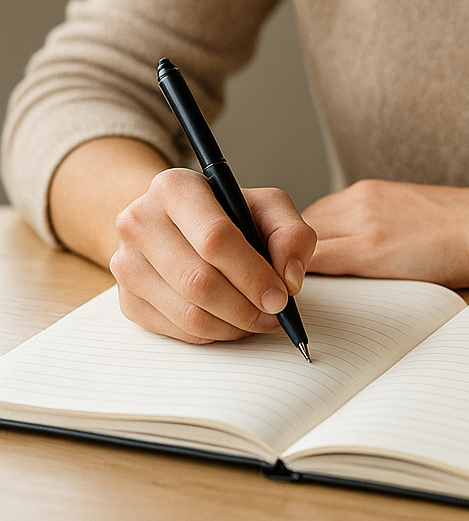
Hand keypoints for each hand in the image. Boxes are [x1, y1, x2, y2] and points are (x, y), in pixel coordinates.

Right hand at [110, 168, 316, 343]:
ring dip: (232, 325)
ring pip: (188, 313)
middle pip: (199, 281)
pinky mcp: (127, 300)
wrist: (177, 224)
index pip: (215, 238)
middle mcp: (140, 221)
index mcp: (174, 187)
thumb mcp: (267, 207)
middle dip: (245, 306)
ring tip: (258, 318)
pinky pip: (177, 331)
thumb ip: (291, 235)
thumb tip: (289, 280)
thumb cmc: (228, 214)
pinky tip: (231, 320)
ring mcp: (126, 264)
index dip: (253, 274)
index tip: (280, 296)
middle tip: (274, 314)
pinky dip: (213, 334)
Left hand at [302, 180, 468, 286]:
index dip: (297, 243)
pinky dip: (299, 280)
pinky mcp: (371, 248)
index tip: (293, 265)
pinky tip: (296, 300)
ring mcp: (363, 222)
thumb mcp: (414, 214)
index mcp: (370, 191)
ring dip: (289, 268)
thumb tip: (365, 252)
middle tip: (283, 284)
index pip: (314, 215)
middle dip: (289, 255)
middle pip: (299, 227)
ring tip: (286, 296)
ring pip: (300, 244)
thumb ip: (383, 224)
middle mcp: (360, 199)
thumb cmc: (468, 227)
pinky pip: (317, 264)